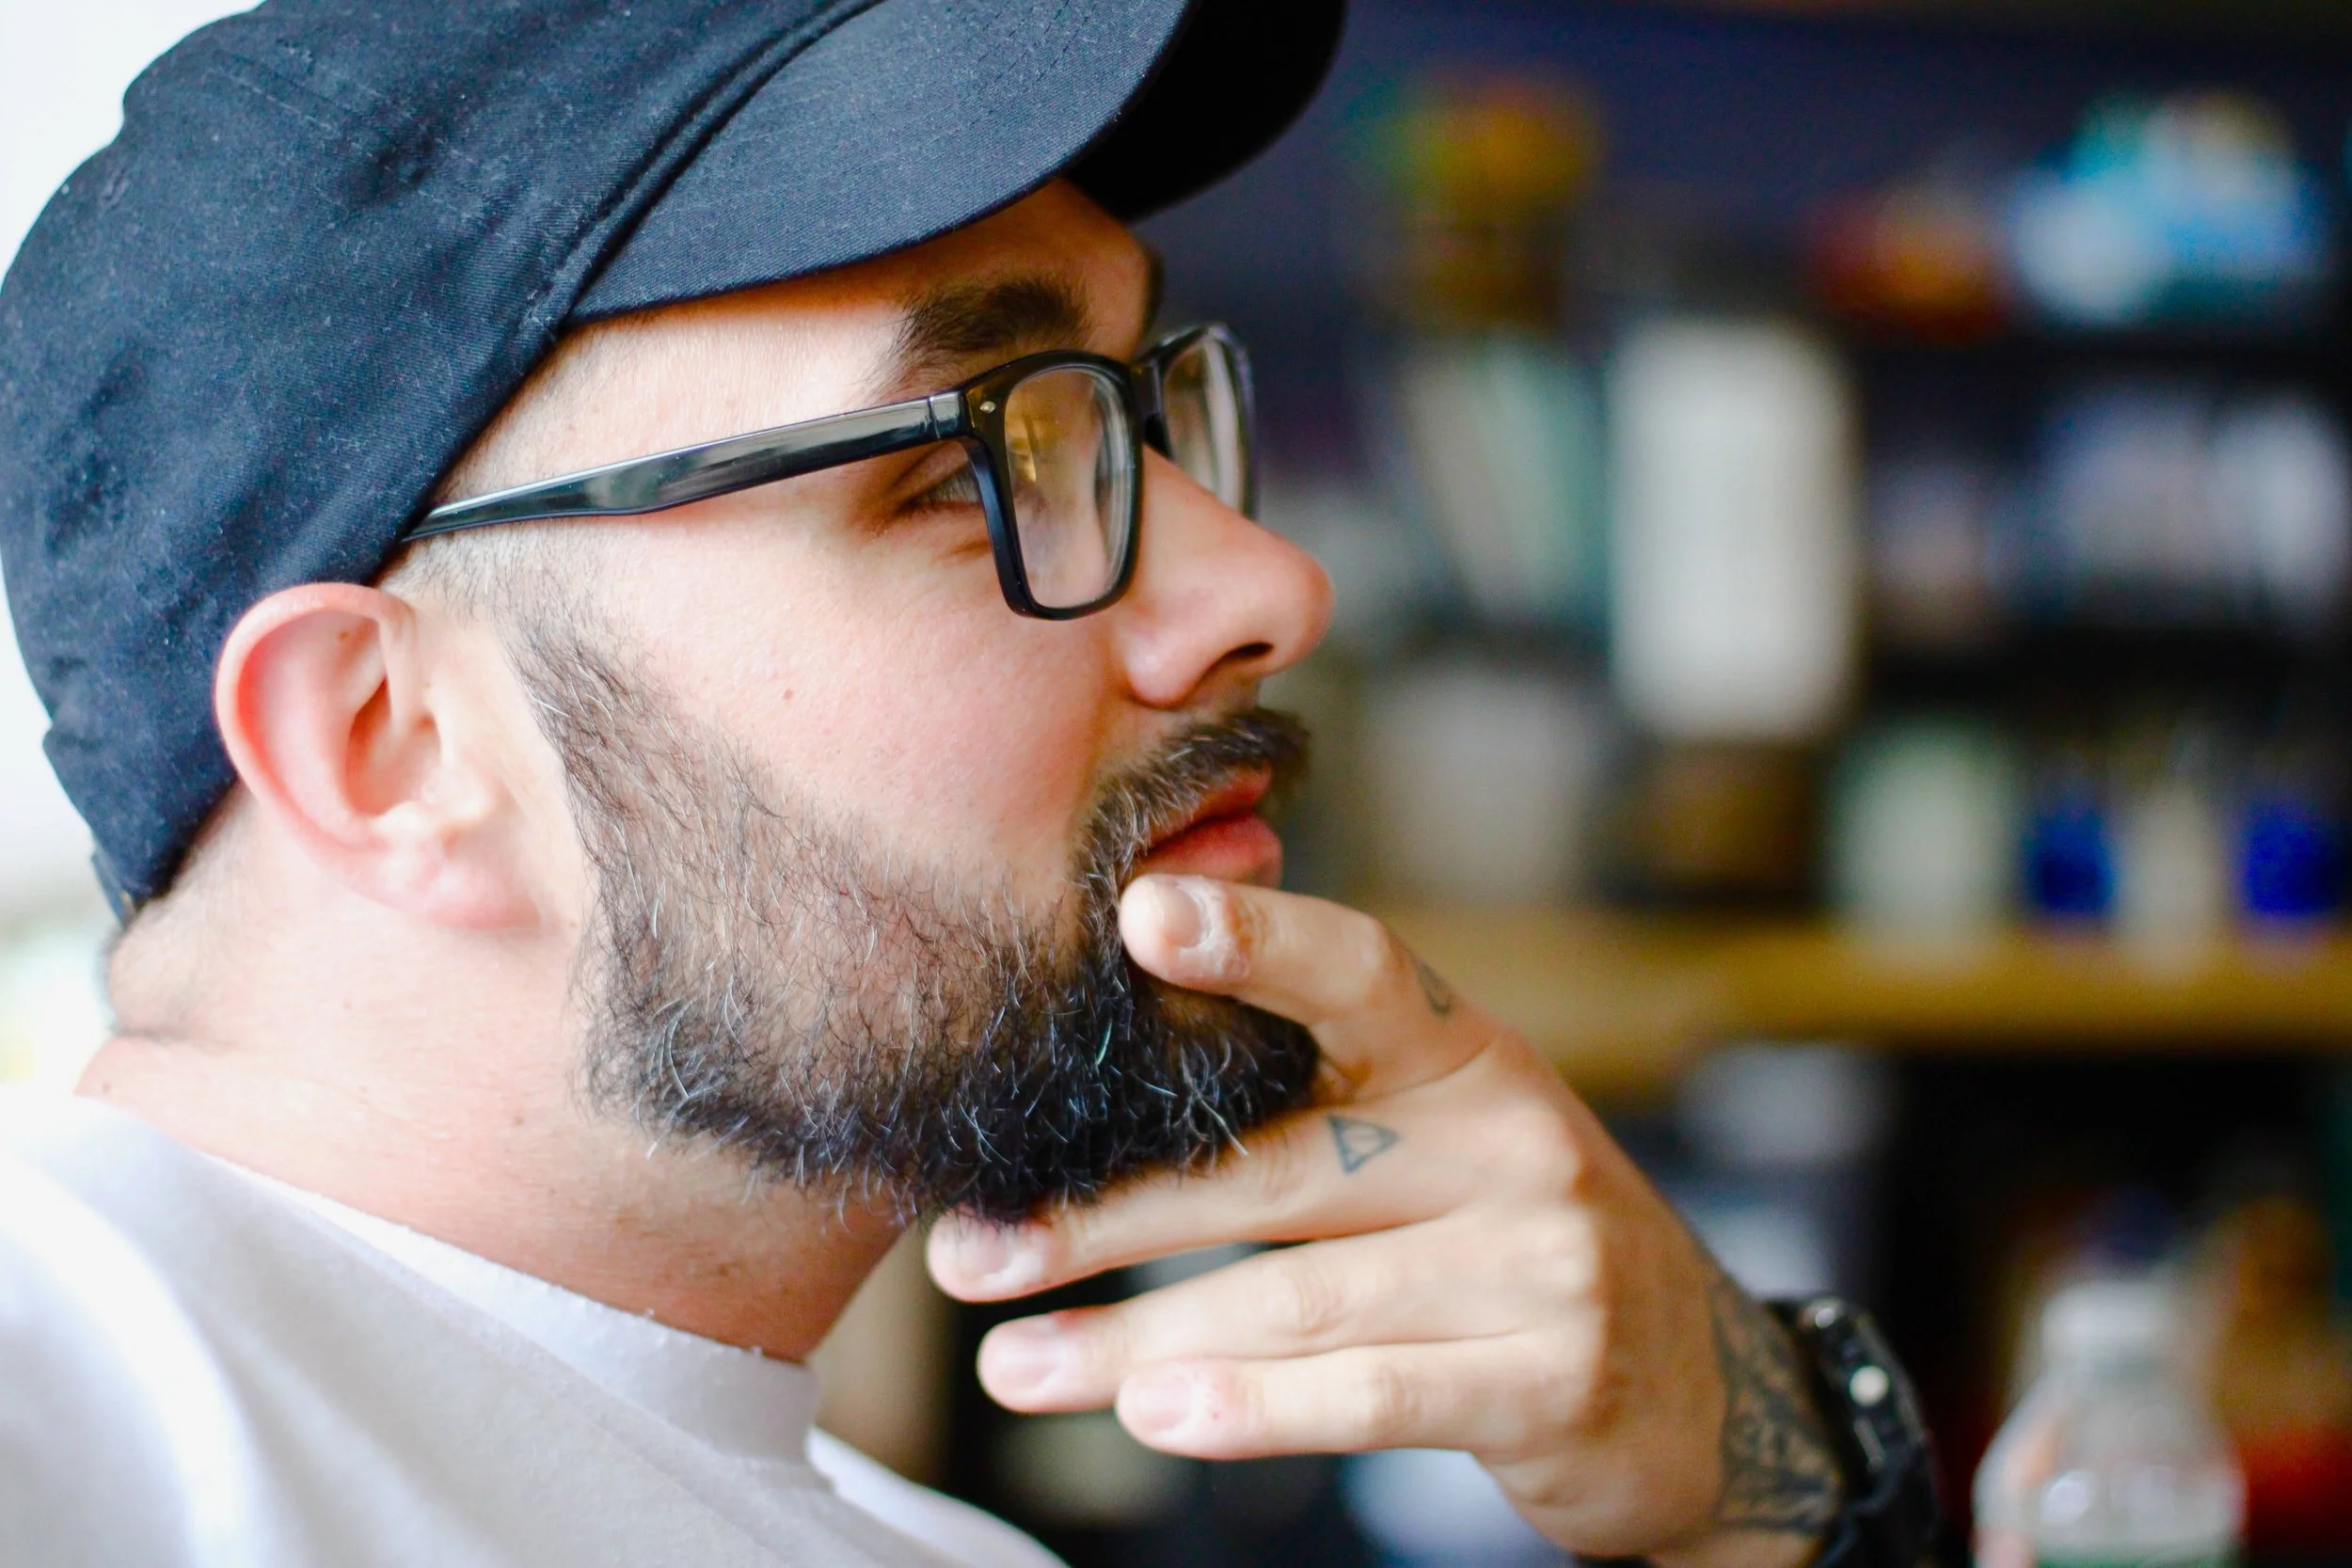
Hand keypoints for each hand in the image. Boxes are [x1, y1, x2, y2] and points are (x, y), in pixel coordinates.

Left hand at [926, 876, 1844, 1567]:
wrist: (1696, 1380)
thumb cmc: (1502, 1235)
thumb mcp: (1435, 1134)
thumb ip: (1305, 1099)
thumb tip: (1089, 1084)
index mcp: (1464, 1051)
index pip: (1358, 972)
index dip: (1256, 940)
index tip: (1138, 918)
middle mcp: (1509, 1136)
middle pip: (1273, 1164)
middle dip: (1104, 1213)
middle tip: (969, 1248)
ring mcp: (1541, 1260)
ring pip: (1295, 1296)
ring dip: (1134, 1336)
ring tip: (1012, 1365)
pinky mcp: (1551, 1378)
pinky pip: (1372, 1392)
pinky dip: (1254, 1409)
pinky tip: (1155, 1415)